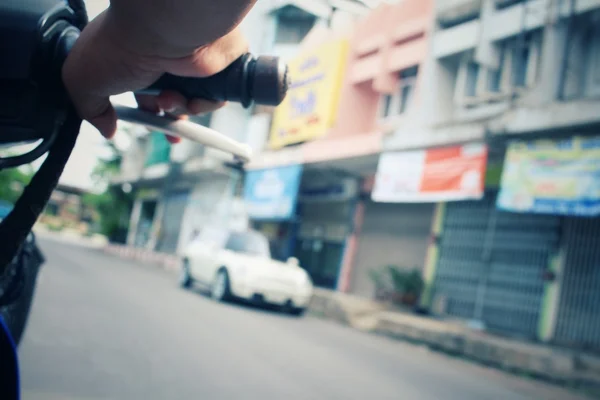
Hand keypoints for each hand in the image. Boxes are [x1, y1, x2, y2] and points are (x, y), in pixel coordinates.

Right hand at [62, 9, 248, 139]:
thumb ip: (90, 109)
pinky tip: (193, 97)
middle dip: (166, 119)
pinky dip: (204, 104)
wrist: (161, 27)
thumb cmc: (121, 43)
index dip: (147, 115)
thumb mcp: (83, 80)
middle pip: (173, 104)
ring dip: (179, 110)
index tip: (146, 124)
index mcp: (136, 59)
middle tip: (161, 120)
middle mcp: (165, 59)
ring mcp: (194, 61)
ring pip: (193, 104)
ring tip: (170, 98)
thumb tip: (106, 129)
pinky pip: (217, 98)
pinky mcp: (219, 64)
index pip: (146, 95)